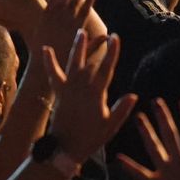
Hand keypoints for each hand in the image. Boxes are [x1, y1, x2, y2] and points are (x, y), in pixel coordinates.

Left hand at [41, 31, 135, 162]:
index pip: (106, 69)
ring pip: (73, 63)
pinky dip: (49, 62)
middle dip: (97, 46)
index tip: (116, 38)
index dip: (112, 53)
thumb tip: (133, 95)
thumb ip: (121, 110)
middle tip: (103, 33)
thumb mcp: (110, 126)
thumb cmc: (90, 138)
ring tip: (80, 32)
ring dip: (78, 48)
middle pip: (89, 62)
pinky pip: (53, 74)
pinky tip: (46, 49)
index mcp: (95, 94)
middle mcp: (81, 87)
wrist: (65, 147)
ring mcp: (68, 88)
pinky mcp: (59, 92)